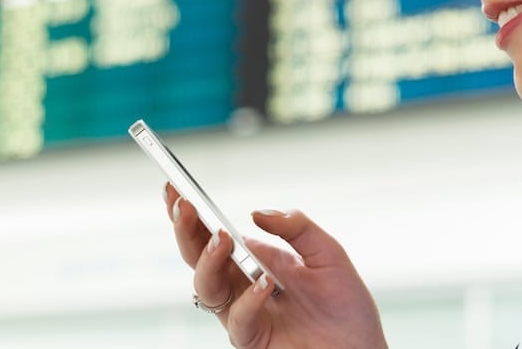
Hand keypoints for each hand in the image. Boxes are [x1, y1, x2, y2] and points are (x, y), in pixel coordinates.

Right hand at [164, 184, 387, 348]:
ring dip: (208, 261)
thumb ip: (297, 229)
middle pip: (199, 257)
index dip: (191, 214)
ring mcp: (245, 313)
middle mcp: (244, 285)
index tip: (175, 188)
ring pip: (206, 288)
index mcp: (257, 260)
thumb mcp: (328, 254)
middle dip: (186, 230)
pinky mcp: (254, 340)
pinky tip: (264, 283)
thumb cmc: (345, 306)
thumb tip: (257, 213)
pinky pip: (238, 321)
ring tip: (222, 240)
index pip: (214, 234)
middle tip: (184, 206)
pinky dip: (249, 300)